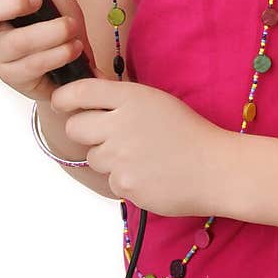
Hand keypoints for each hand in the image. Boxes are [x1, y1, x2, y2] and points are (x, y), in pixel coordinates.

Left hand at [49, 77, 232, 216]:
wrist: (215, 169)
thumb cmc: (187, 132)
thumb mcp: (155, 101)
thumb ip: (120, 99)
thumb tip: (85, 95)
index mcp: (130, 98)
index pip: (79, 92)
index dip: (64, 98)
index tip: (62, 103)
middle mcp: (120, 125)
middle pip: (75, 128)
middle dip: (86, 131)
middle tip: (109, 135)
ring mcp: (121, 157)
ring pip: (93, 157)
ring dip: (109, 158)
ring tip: (141, 156)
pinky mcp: (124, 185)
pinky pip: (111, 181)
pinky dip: (125, 179)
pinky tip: (149, 174)